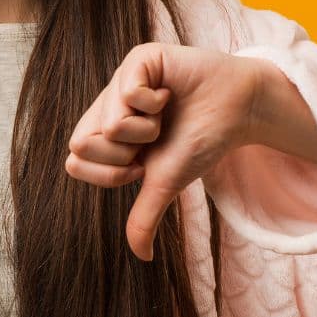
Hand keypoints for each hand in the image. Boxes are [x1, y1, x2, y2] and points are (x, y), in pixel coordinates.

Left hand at [64, 42, 266, 261]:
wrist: (240, 110)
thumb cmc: (202, 141)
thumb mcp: (167, 183)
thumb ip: (146, 216)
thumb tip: (141, 258)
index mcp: (105, 133)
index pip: (75, 161)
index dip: (112, 171)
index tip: (142, 163)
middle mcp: (106, 105)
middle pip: (83, 142)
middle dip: (127, 151)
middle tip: (155, 136)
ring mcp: (120, 79)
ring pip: (110, 121)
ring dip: (147, 128)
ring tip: (166, 113)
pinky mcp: (138, 59)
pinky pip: (128, 92)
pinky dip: (155, 103)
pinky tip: (169, 93)